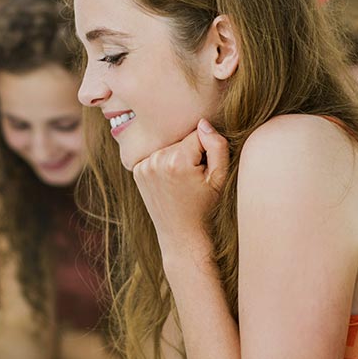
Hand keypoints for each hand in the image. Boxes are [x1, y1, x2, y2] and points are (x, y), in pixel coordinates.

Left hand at [132, 118, 229, 246]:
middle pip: (181, 139)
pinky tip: (170, 182)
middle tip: (194, 180)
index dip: (207, 151)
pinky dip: (164, 163)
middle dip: (191, 153)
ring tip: (182, 182)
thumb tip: (203, 122)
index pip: (198, 134)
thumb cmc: (206, 208)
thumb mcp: (220, 178)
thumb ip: (217, 146)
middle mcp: (156, 160)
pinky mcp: (137, 170)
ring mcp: (143, 166)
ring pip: (169, 146)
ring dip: (177, 157)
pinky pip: (157, 155)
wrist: (182, 235)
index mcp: (177, 161)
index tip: (205, 171)